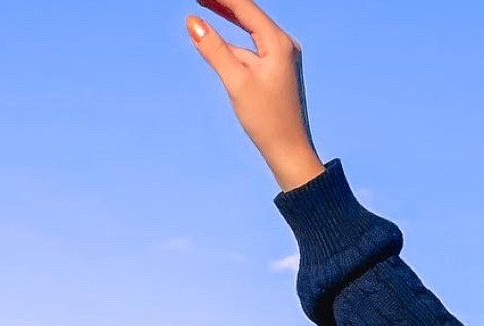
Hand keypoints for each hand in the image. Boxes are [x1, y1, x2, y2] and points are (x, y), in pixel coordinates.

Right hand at [187, 0, 325, 192]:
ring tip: (202, 5)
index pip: (244, 6)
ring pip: (249, 31)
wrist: (291, 153)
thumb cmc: (268, 121)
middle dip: (223, 3)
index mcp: (278, 43)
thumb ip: (214, 50)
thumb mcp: (237, 83)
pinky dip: (234, 42)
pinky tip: (217, 39)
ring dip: (226, 19)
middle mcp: (284, 45)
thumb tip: (192, 22)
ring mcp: (282, 58)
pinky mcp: (277, 71)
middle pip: (248, 13)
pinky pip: (251, 48)